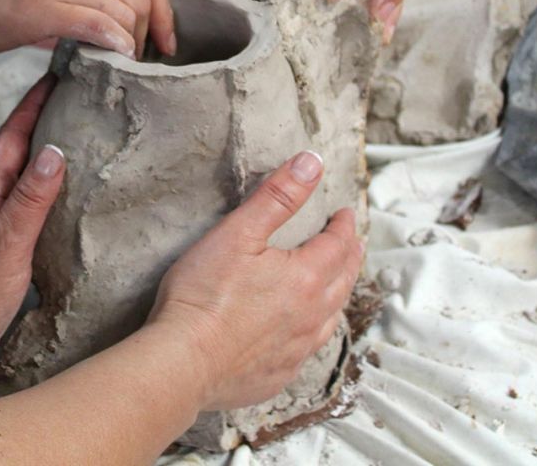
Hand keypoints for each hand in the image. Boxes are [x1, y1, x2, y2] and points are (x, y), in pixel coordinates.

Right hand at [0, 0, 175, 59]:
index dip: (163, 10)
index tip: (166, 40)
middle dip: (151, 32)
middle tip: (143, 59)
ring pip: (126, 12)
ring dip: (131, 44)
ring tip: (120, 62)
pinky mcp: (42, 4)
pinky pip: (101, 27)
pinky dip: (114, 47)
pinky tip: (111, 59)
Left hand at [0, 77, 65, 396]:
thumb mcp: (6, 245)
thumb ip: (29, 199)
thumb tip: (54, 151)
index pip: (13, 134)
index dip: (35, 101)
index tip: (60, 71)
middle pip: (21, 144)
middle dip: (47, 113)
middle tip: (81, 88)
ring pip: (28, 169)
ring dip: (51, 144)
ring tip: (85, 125)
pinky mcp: (6, 238)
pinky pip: (33, 196)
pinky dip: (52, 180)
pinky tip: (72, 183)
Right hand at [147, 150, 362, 411]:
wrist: (184, 361)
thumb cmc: (204, 294)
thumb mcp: (239, 232)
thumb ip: (278, 196)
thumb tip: (311, 163)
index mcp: (306, 277)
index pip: (338, 244)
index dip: (343, 225)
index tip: (344, 214)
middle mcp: (312, 316)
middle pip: (343, 280)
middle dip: (349, 257)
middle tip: (351, 243)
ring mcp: (297, 349)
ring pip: (332, 317)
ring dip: (338, 295)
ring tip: (336, 283)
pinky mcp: (279, 374)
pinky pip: (309, 349)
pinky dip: (315, 332)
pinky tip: (304, 332)